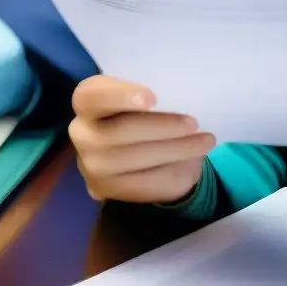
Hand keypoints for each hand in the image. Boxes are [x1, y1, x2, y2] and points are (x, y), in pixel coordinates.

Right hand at [70, 76, 214, 205]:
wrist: (136, 154)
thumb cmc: (142, 114)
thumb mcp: (141, 99)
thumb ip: (149, 97)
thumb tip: (180, 98)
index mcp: (86, 101)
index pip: (92, 96)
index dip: (120, 95)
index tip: (152, 98)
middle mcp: (81, 133)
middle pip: (121, 131)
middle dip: (162, 127)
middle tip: (194, 123)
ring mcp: (90, 165)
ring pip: (135, 159)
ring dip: (176, 150)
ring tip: (205, 141)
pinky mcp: (106, 189)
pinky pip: (145, 184)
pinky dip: (174, 171)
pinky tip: (195, 161)